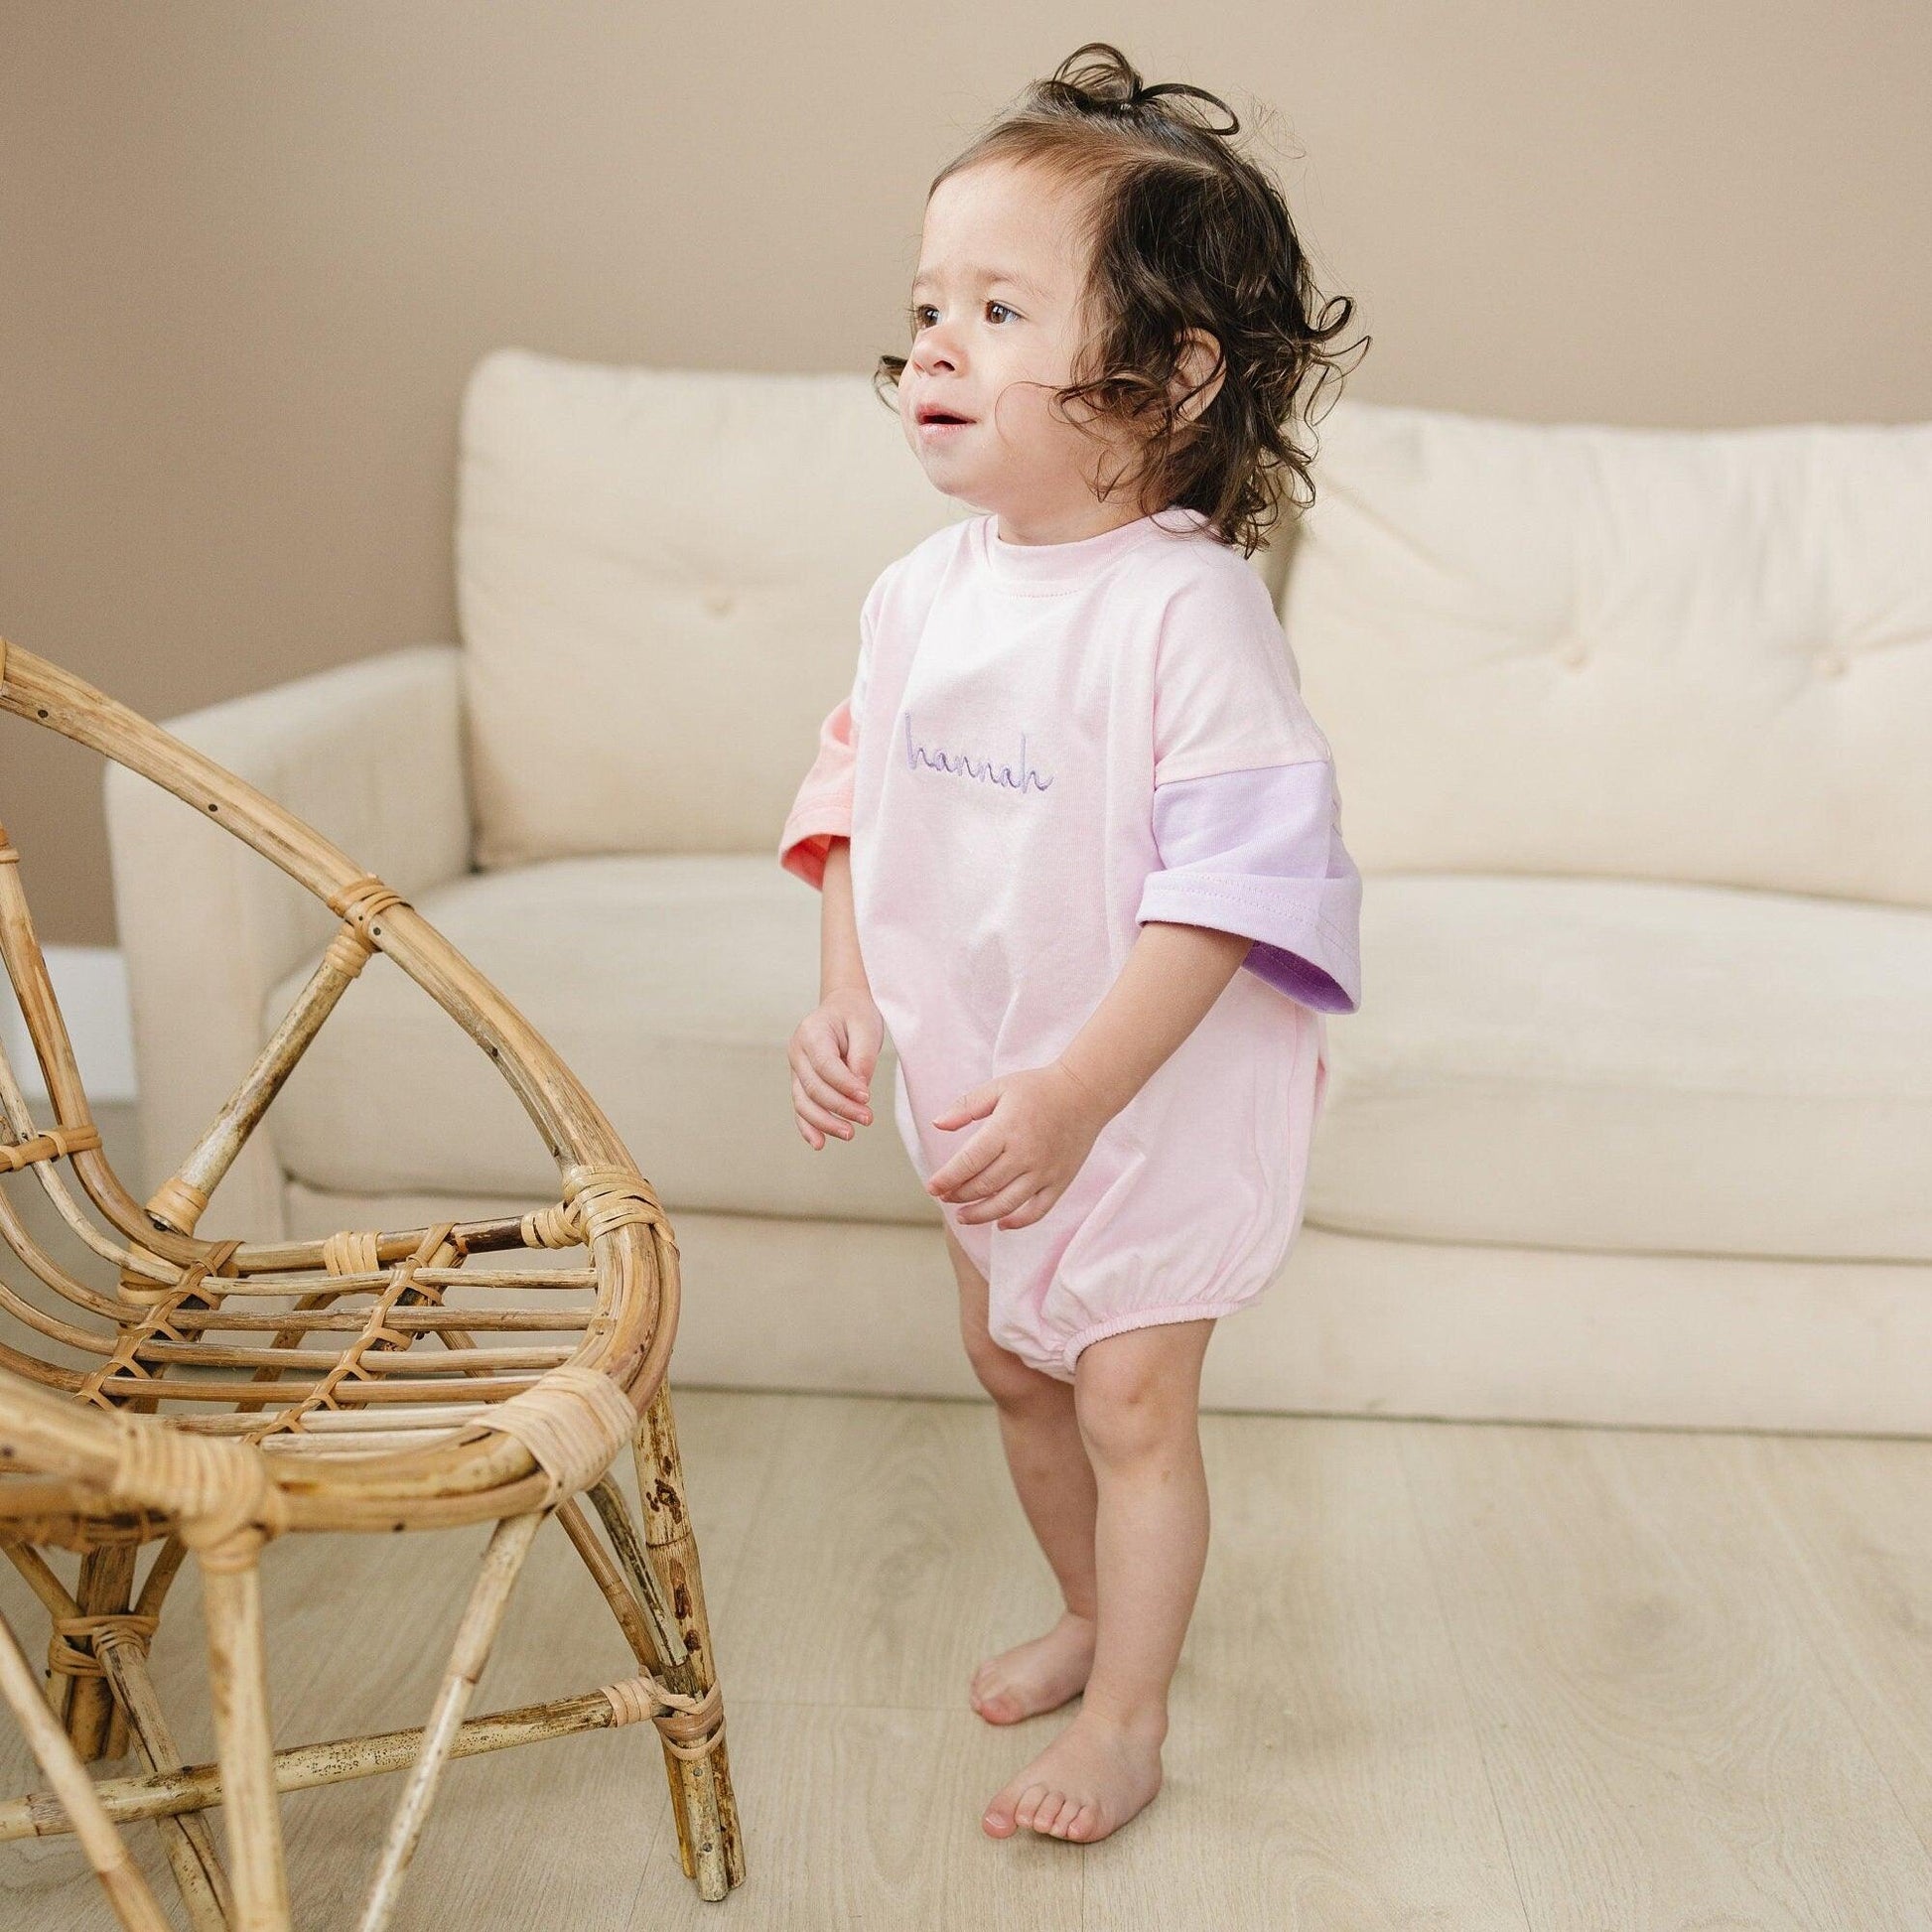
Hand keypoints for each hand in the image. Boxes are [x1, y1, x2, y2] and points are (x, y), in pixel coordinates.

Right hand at [790, 987, 882, 1149]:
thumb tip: (860, 1092)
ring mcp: (796, 1069)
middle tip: (868, 1119)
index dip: (845, 1085)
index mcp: (811, 1033)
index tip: (867, 1098)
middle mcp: (797, 1052)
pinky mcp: (800, 1083)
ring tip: (850, 1134)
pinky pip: (800, 1108)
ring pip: (803, 1102)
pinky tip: (820, 1144)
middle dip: (840, 1107)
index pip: (825, 1065)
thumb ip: (863, 1057)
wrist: (843, 1008)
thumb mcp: (867, 1027)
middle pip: (814, 1087)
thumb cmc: (856, 1016)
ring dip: (825, 1123)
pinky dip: (808, 1127)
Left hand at [924, 1059, 1113, 1229]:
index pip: (969, 1162)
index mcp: (1005, 1129)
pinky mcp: (1060, 1182)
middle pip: (984, 1186)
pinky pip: (1037, 1211)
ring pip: (1006, 1204)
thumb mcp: (998, 1088)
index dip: (947, 1178)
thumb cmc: (1038, 1088)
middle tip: (945, 1197)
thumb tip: (937, 1124)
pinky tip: (1001, 1224)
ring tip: (963, 1216)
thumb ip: (966, 1106)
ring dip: (980, 1214)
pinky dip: (1018, 1222)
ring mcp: (1044, 1171)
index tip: (931, 1187)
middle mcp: (1024, 1154)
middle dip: (959, 1195)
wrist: (1085, 1093)